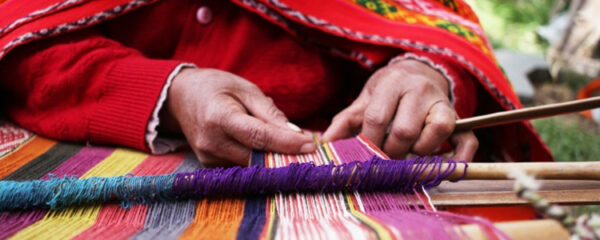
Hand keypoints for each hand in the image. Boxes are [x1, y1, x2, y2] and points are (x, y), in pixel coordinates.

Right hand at [166, 68, 315, 165]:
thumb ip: (269, 112)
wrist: (180, 97)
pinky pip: (241, 165)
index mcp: (219, 117)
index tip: (311, 146)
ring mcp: (208, 157)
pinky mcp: (209, 164)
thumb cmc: (216, 87)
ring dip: (272, 157)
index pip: (259, 137)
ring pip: (251, 164)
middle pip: (257, 156)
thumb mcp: (245, 88)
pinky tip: (264, 146)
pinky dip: (257, 158)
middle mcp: (211, 142)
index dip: (287, 143)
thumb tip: (295, 133)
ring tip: (286, 143)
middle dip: (284, 154)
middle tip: (309, 149)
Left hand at [322, 59, 477, 160]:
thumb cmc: (386, 93)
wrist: (418, 73)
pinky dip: (459, 159)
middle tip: (384, 161)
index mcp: (391, 83)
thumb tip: (321, 146)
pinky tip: (443, 171)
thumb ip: (343, 122)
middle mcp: (420, 90)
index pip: (377, 118)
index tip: (363, 157)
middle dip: (391, 153)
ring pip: (437, 131)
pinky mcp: (460, 118)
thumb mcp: (363, 101)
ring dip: (420, 153)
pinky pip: (467, 140)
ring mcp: (443, 103)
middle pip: (405, 130)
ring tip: (408, 157)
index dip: (368, 143)